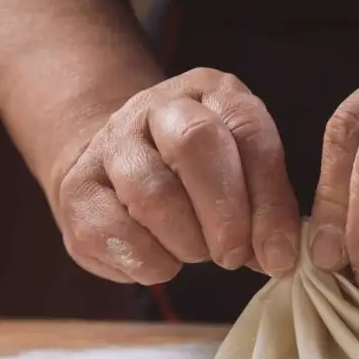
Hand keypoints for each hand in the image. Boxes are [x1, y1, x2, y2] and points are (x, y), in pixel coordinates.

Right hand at [46, 68, 300, 284]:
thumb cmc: (199, 181)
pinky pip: (111, 231)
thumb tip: (281, 256)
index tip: (280, 254)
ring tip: (196, 254)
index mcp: (215, 95)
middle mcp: (160, 107)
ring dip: (185, 241)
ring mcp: (112, 142)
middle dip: (225, 214)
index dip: (269, 200)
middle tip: (233, 256)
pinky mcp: (77, 187)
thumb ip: (266, 209)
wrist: (117, 170)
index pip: (249, 134)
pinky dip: (146, 261)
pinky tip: (161, 263)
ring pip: (152, 192)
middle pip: (196, 143)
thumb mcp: (243, 178)